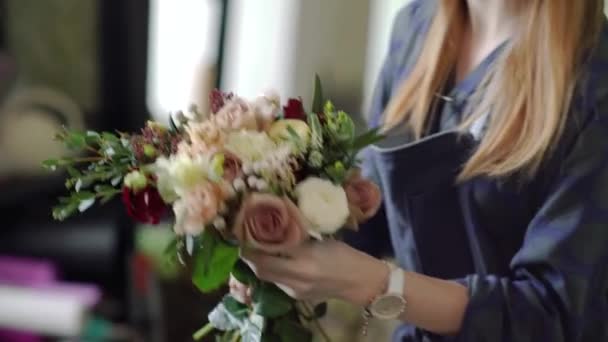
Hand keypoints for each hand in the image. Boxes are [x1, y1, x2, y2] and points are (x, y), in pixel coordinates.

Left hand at [241, 240, 388, 305]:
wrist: (360, 281)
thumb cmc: (344, 255)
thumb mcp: (320, 240)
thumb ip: (297, 235)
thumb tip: (276, 222)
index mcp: (305, 260)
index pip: (268, 255)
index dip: (252, 246)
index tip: (245, 233)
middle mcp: (297, 279)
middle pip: (262, 270)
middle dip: (250, 257)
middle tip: (247, 241)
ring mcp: (296, 291)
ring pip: (268, 278)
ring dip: (260, 264)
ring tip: (259, 248)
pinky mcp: (298, 297)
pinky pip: (278, 283)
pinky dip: (273, 271)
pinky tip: (276, 261)